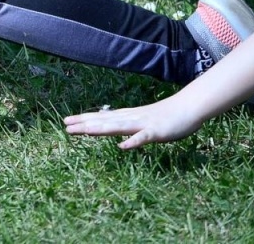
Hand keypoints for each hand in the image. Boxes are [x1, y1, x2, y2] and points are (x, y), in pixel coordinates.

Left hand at [63, 98, 204, 149]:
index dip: (84, 120)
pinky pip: (143, 138)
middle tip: (65, 125)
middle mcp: (131, 118)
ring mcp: (143, 124)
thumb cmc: (166, 116)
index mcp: (127, 117)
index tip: (66, 122)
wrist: (188, 108)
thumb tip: (116, 131)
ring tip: (83, 131)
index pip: (101, 118)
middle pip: (104, 121)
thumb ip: (129, 125)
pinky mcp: (156, 132)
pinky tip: (122, 146)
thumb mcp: (143, 121)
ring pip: (118, 127)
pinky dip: (133, 142)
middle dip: (85, 124)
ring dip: (101, 129)